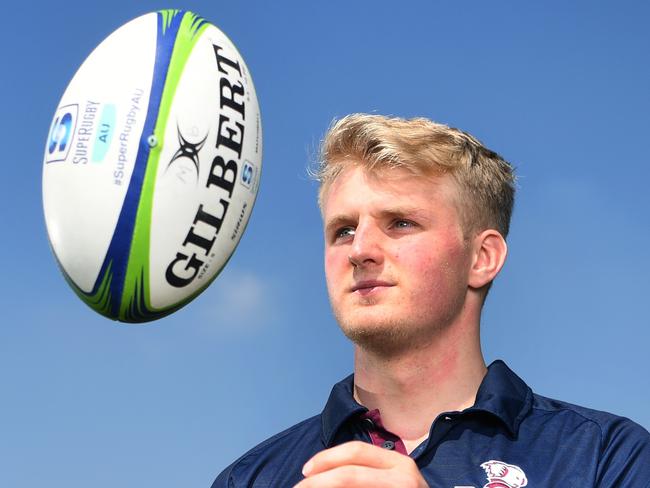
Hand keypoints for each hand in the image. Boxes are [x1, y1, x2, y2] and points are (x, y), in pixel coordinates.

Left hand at [294, 441, 428, 486]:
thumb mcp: (391, 482)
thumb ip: (365, 475)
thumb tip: (320, 475)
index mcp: (399, 464)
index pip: (356, 452)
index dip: (327, 458)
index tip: (305, 470)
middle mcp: (404, 477)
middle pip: (350, 473)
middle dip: (318, 481)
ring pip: (352, 486)